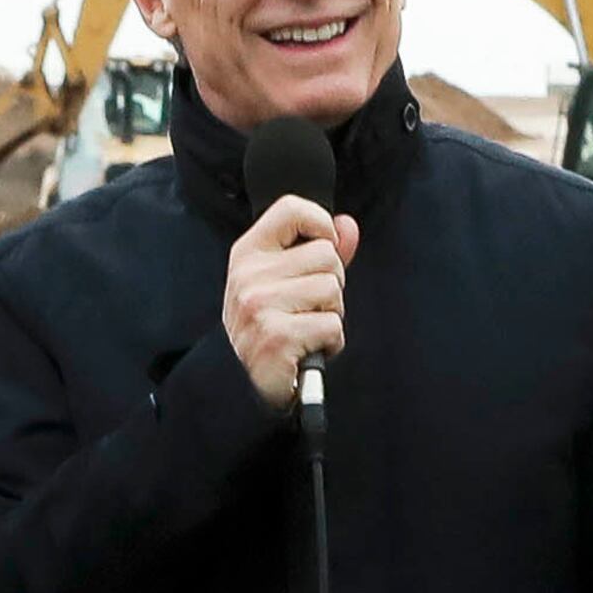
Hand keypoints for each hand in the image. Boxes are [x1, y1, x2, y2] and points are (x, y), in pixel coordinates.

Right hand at [222, 192, 361, 411]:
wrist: (243, 382)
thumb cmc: (270, 326)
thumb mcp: (286, 281)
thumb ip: (318, 250)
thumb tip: (348, 226)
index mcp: (248, 253)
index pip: (291, 209)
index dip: (320, 224)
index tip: (323, 248)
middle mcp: (248, 275)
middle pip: (326, 254)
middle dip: (332, 283)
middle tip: (309, 306)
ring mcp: (259, 306)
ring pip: (332, 290)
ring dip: (332, 314)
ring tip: (308, 327)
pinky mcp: (276, 337)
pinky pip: (332, 325)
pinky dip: (331, 341)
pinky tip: (310, 348)